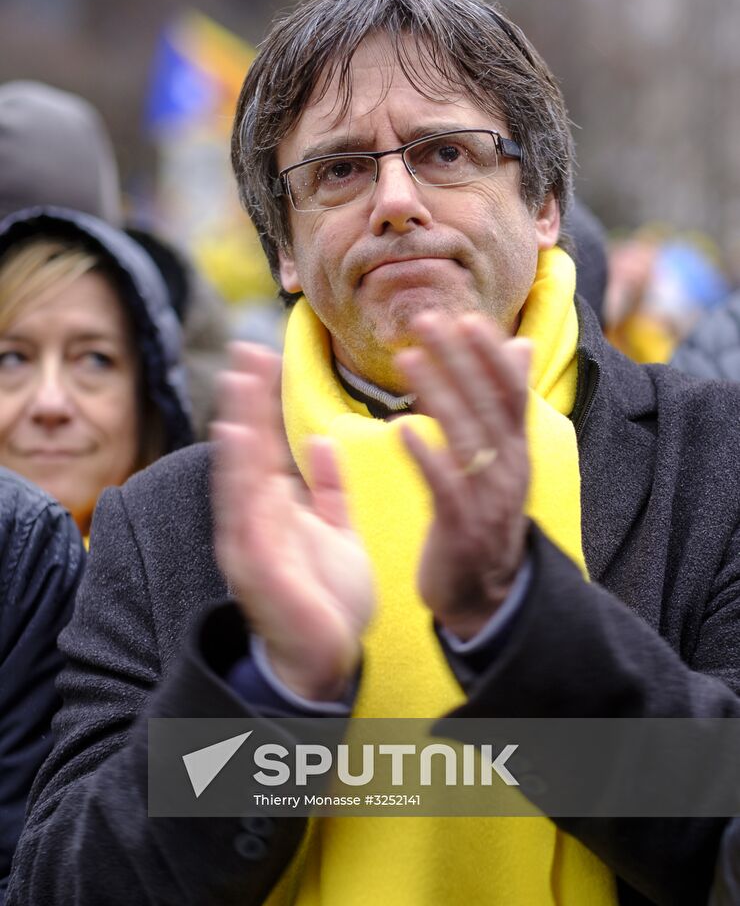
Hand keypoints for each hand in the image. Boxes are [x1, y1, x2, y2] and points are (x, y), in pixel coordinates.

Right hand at [211, 343, 373, 700]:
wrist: (325, 662)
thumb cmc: (327, 600)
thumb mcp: (336, 533)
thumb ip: (330, 491)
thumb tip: (324, 443)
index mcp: (275, 510)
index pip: (268, 444)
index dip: (265, 401)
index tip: (266, 357)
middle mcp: (255, 520)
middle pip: (248, 450)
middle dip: (247, 400)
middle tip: (246, 349)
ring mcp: (250, 542)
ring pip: (240, 472)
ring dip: (239, 425)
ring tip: (239, 381)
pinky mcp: (257, 565)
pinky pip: (245, 512)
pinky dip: (240, 475)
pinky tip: (241, 439)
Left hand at [396, 313, 530, 640]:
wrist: (486, 596)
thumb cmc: (483, 517)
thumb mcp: (503, 460)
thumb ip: (505, 405)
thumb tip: (520, 344)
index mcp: (516, 451)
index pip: (509, 392)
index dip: (490, 355)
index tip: (466, 317)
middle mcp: (509, 470)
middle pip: (486, 405)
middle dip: (459, 359)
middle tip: (426, 319)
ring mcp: (488, 500)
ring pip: (466, 438)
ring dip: (439, 394)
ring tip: (408, 358)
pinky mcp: (462, 530)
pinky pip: (445, 488)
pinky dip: (426, 457)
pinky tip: (401, 428)